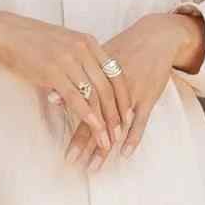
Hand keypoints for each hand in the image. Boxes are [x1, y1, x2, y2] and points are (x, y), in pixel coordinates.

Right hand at [0, 11, 123, 156]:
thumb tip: (90, 79)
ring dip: (103, 121)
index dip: (124, 96)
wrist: (6, 34)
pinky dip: (87, 116)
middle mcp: (83, 50)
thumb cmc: (33, 42)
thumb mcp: (65, 44)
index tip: (130, 114)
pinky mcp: (53, 72)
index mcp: (89, 43)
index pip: (116, 73)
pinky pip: (76, 98)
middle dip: (117, 114)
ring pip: (94, 95)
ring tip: (107, 139)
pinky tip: (93, 129)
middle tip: (121, 134)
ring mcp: (69, 60)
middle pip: (108, 87)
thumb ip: (81, 59)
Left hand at [60, 10, 204, 168]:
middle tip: (71, 161)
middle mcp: (111, 85)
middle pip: (94, 116)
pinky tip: (124, 153)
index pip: (79, 104)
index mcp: (95, 74)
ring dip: (104, 146)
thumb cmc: (121, 49)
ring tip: (93, 166)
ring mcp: (131, 91)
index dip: (69, 124)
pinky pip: (141, 120)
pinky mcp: (148, 96)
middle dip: (83, 141)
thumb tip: (49, 96)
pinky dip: (133, 137)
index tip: (59, 143)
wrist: (154, 37)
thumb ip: (74, 78)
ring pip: (115, 123)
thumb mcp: (95, 61)